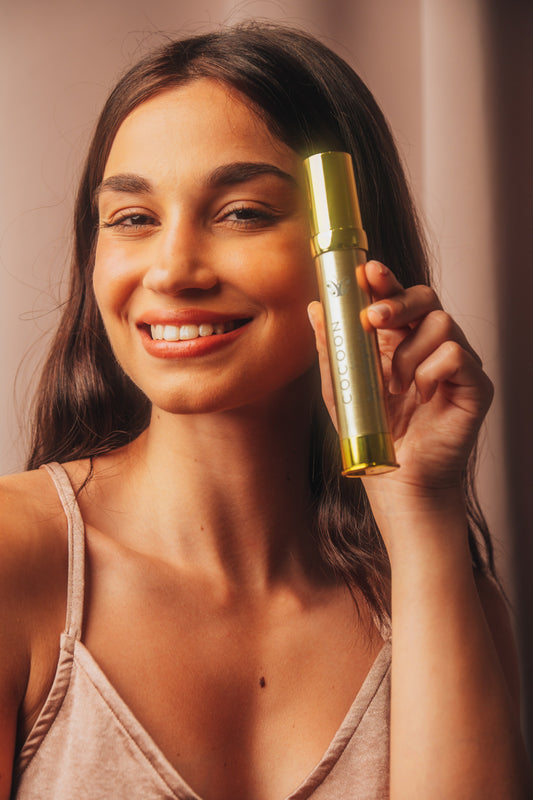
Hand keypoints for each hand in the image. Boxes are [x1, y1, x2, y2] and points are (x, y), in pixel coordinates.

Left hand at [308, 261, 493, 493]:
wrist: (396, 479)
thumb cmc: (373, 433)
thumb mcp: (342, 386)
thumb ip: (332, 347)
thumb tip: (315, 307)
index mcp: (400, 340)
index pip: (397, 297)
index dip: (385, 280)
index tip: (367, 272)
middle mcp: (431, 345)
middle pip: (427, 297)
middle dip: (398, 300)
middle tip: (374, 318)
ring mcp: (455, 363)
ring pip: (441, 323)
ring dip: (408, 353)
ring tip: (394, 386)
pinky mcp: (475, 385)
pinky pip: (456, 356)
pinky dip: (430, 372)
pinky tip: (420, 395)